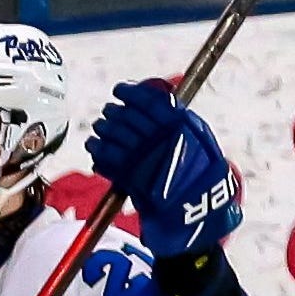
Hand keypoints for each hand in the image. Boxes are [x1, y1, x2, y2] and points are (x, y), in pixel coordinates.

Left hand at [85, 79, 240, 257]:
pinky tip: (94, 146)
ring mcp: (142, 157)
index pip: (146, 100)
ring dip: (103, 128)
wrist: (196, 205)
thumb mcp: (199, 135)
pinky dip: (97, 149)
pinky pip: (106, 157)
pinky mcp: (129, 176)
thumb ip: (179, 117)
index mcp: (177, 124)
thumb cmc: (200, 169)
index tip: (119, 90)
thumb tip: (160, 100)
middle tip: (108, 111)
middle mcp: (157, 137)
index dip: (129, 93)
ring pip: (113, 134)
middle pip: (126, 117)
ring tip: (100, 127)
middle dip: (113, 111)